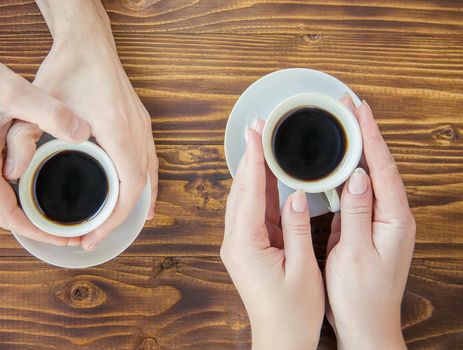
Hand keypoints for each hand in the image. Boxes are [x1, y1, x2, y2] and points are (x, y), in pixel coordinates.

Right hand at [0, 16, 90, 244]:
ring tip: (57, 215)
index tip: (64, 237)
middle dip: (37, 227)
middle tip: (68, 232)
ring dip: (27, 213)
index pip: (8, 215)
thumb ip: (50, 113)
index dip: (38, 231)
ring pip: (0, 202)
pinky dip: (18, 197)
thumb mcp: (15, 91)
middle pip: (4, 215)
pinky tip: (37, 190)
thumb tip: (83, 133)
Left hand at [8, 1, 157, 250]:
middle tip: (95, 236)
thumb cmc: (68, 69)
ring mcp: (143, 127)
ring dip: (138, 203)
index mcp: (117, 129)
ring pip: (151, 175)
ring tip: (119, 225)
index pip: (129, 186)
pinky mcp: (141, 123)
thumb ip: (22, 134)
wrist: (90, 43)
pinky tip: (142, 198)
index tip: (95, 235)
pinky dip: (147, 184)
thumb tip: (15, 173)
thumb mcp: (38, 99)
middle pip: (142, 186)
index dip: (115, 217)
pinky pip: (151, 161)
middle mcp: (136, 131)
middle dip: (120, 217)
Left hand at [221, 119, 323, 349]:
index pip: (249, 192)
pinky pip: (252, 212)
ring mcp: (239, 244)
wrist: (280, 338)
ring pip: (244, 198)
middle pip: (241, 190)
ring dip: (253, 171)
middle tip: (257, 128)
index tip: (255, 133)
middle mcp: (235, 241)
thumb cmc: (291, 312)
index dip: (254, 159)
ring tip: (261, 143)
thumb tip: (296, 195)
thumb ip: (297, 228)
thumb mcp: (302, 269)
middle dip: (249, 157)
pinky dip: (260, 191)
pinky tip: (269, 176)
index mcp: (245, 245)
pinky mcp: (247, 247)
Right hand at [325, 97, 415, 349]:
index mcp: (394, 220)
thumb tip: (357, 176)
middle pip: (379, 165)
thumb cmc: (361, 296)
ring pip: (369, 176)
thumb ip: (357, 213)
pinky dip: (347, 171)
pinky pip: (359, 191)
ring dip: (356, 148)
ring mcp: (380, 221)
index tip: (358, 109)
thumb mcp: (355, 254)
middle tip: (347, 106)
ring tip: (342, 124)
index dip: (370, 136)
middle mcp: (391, 216)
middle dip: (364, 133)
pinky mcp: (367, 227)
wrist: (366, 325)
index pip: (383, 168)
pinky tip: (337, 162)